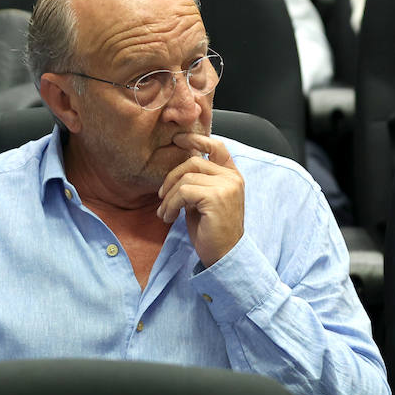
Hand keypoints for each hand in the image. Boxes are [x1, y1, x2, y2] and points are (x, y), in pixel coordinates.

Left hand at [156, 133, 243, 266]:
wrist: (224, 255)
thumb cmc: (211, 230)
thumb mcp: (204, 200)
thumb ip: (198, 181)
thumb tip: (177, 169)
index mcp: (232, 176)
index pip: (216, 146)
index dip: (196, 139)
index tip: (177, 139)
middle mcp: (232, 178)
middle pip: (193, 162)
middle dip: (171, 178)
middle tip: (161, 197)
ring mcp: (226, 186)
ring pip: (185, 179)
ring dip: (168, 197)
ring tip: (165, 212)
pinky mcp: (216, 197)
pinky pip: (183, 192)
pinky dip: (170, 205)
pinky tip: (169, 217)